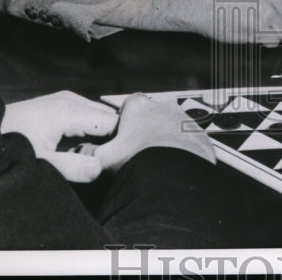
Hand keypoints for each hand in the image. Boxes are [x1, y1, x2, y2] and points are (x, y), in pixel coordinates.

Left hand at [0, 90, 117, 181]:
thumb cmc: (8, 146)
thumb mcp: (39, 162)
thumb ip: (71, 167)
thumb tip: (101, 169)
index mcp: (70, 110)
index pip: (112, 123)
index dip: (119, 142)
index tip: (119, 161)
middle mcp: (71, 100)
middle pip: (108, 118)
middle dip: (113, 138)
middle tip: (111, 162)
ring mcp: (65, 100)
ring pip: (98, 117)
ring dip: (101, 137)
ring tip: (97, 157)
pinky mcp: (60, 105)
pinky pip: (86, 117)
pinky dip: (90, 132)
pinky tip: (85, 150)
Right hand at [89, 93, 214, 171]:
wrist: (175, 176)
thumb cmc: (138, 161)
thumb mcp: (104, 158)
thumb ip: (91, 153)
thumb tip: (82, 156)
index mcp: (138, 105)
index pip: (127, 105)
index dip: (123, 122)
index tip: (121, 137)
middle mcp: (163, 106)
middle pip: (150, 115)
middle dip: (145, 130)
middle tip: (138, 152)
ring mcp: (183, 119)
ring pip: (170, 127)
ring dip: (164, 140)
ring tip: (157, 162)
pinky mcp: (199, 134)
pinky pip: (187, 140)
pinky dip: (182, 150)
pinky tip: (174, 166)